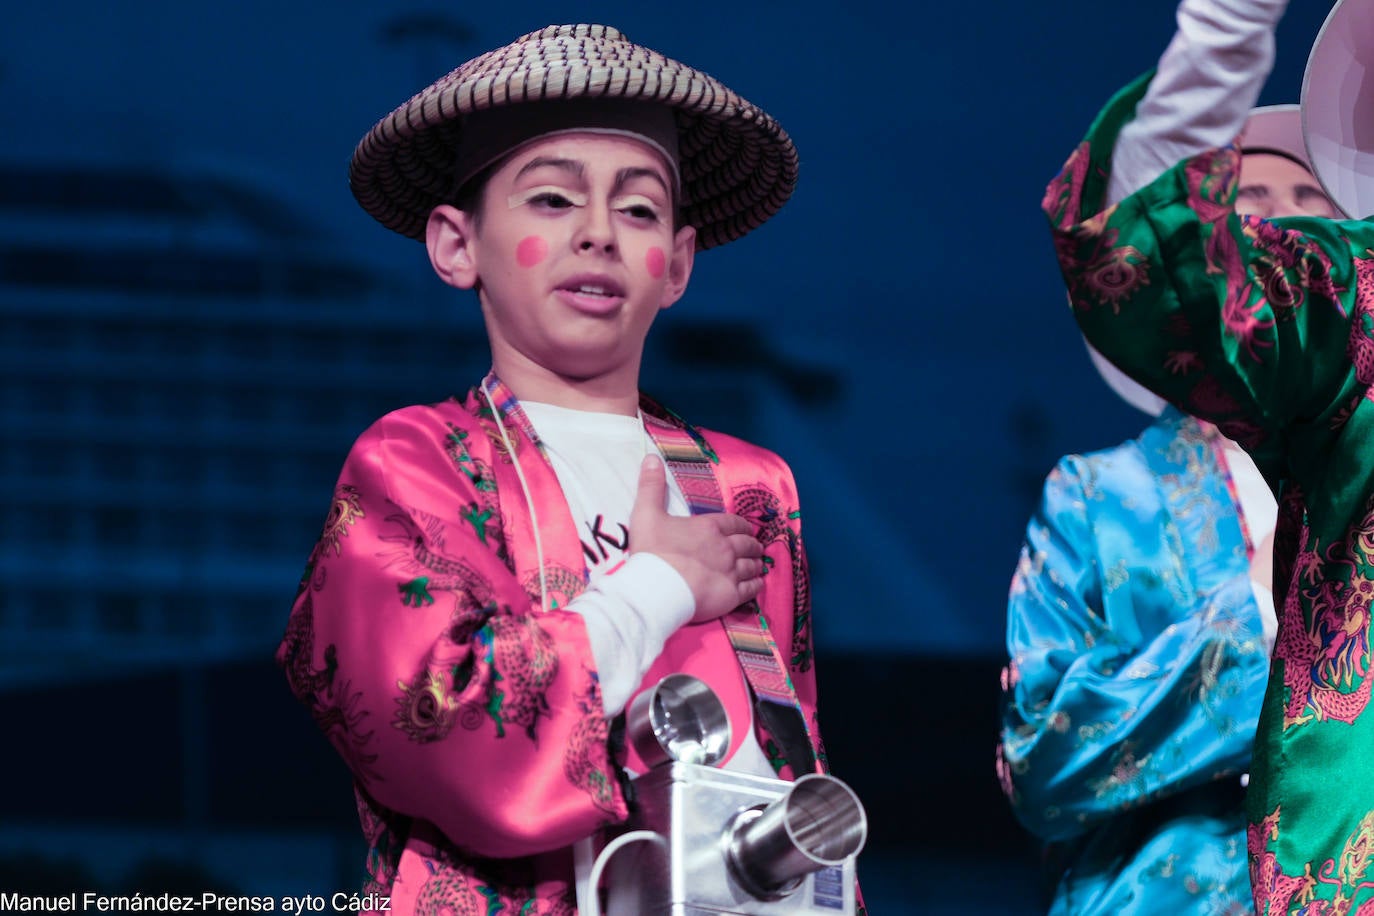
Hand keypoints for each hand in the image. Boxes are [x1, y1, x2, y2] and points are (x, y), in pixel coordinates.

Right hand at [629, 455, 765, 622]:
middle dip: (752, 544)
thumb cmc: (652, 552)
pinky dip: (757, 585)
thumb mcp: (646, 514)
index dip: (742, 526)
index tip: (745, 529)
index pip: (734, 523)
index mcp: (709, 527)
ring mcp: (731, 572)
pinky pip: (751, 588)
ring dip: (757, 563)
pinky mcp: (731, 595)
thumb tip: (651, 457)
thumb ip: (651, 486)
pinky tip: (757, 584)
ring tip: (759, 564)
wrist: (657, 589)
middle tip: (755, 546)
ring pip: (752, 565)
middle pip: (747, 543)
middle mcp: (725, 547)